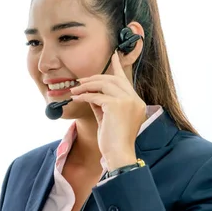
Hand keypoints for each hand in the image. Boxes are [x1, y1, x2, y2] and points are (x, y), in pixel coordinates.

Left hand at [70, 51, 146, 169]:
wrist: (119, 155)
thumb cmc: (113, 141)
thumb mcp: (108, 119)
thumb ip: (103, 104)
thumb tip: (91, 94)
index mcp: (136, 102)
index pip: (125, 80)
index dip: (118, 67)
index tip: (113, 56)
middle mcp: (135, 99)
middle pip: (113, 79)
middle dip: (94, 78)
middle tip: (80, 81)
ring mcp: (128, 101)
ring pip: (104, 84)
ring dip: (87, 86)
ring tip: (74, 90)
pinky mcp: (117, 105)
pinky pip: (96, 96)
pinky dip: (84, 96)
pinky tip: (76, 98)